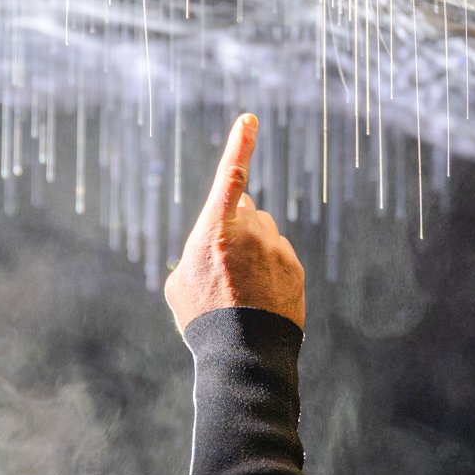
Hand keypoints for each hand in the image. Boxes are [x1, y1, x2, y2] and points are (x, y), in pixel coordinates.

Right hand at [164, 113, 306, 333]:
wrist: (245, 355)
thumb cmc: (204, 317)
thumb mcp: (180, 282)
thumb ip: (196, 251)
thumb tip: (213, 245)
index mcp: (215, 229)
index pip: (230, 176)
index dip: (240, 145)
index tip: (250, 119)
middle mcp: (250, 231)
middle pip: (245, 209)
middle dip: (236, 223)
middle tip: (223, 263)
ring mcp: (276, 248)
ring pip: (263, 232)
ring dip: (253, 247)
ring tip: (241, 288)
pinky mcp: (294, 266)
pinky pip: (279, 255)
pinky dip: (269, 269)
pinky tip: (258, 297)